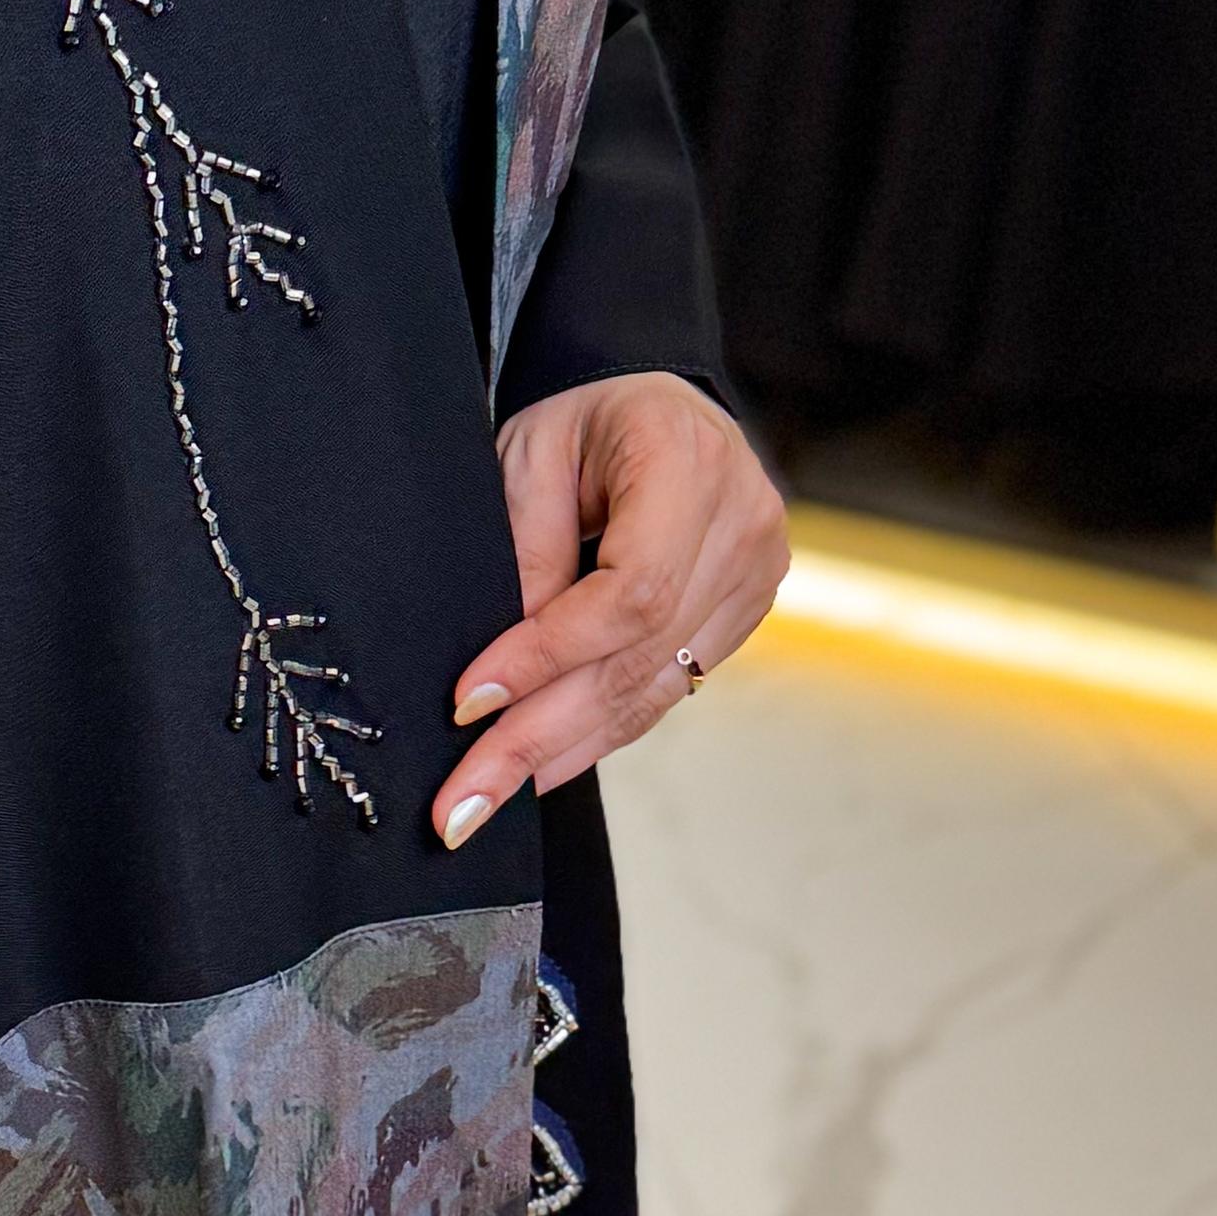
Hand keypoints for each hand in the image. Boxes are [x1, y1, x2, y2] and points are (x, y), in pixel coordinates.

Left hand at [436, 371, 787, 843]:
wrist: (660, 411)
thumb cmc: (586, 424)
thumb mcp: (529, 456)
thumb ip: (524, 549)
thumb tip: (502, 674)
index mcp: (689, 463)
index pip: (630, 592)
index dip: (548, 656)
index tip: (469, 702)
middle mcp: (742, 525)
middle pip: (638, 658)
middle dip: (538, 736)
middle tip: (460, 803)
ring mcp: (755, 577)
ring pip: (652, 691)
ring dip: (562, 752)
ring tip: (484, 801)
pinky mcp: (745, 615)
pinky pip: (667, 692)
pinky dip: (599, 733)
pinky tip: (541, 768)